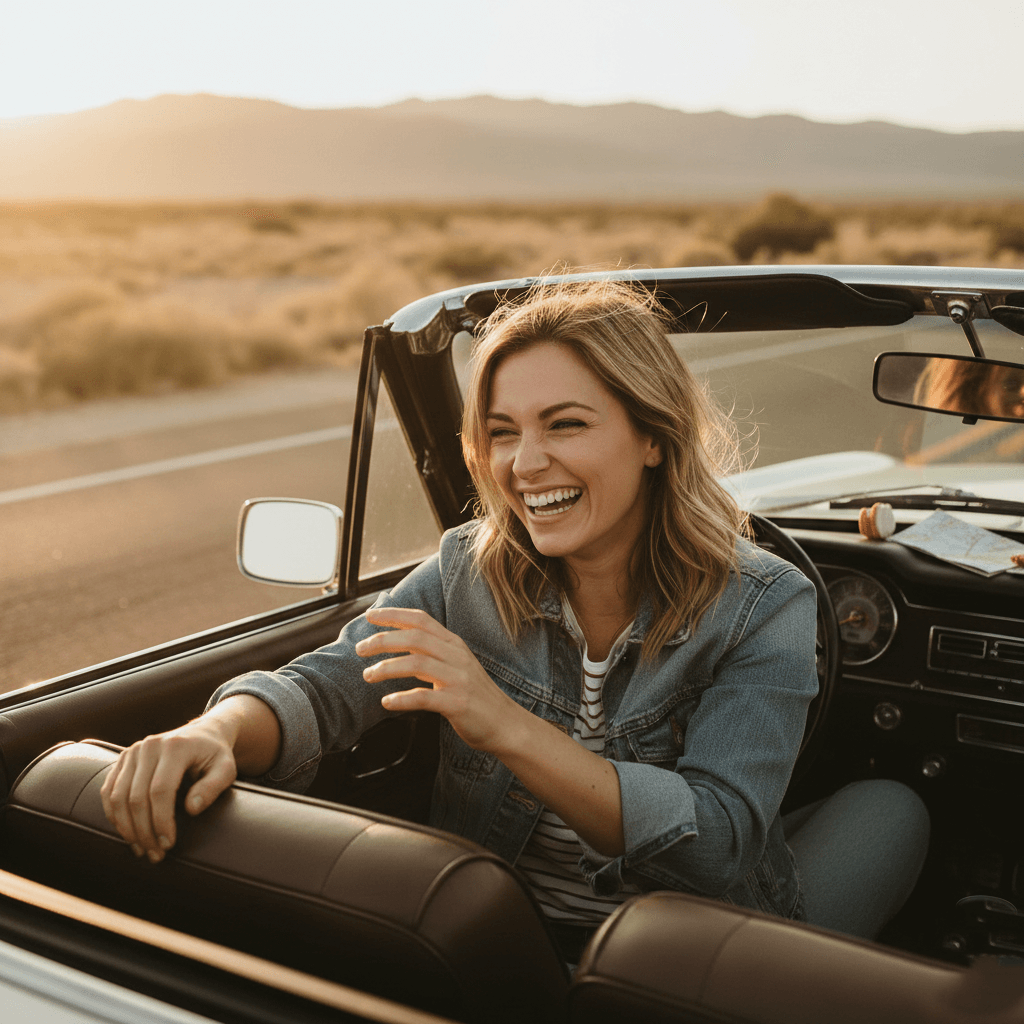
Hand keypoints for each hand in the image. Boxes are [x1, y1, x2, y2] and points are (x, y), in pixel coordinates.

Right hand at [100, 717, 236, 862]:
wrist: (203, 734)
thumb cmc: (215, 756)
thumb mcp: (226, 769)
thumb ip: (213, 787)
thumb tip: (192, 809)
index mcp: (176, 746)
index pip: (160, 790)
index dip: (161, 821)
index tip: (168, 844)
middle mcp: (150, 746)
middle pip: (136, 797)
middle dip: (144, 831)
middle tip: (155, 854)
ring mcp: (133, 751)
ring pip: (118, 797)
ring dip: (127, 829)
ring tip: (142, 849)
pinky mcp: (123, 759)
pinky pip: (109, 792)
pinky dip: (114, 816)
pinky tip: (128, 833)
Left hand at [356, 607, 525, 753]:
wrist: (505, 723)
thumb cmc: (475, 695)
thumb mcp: (456, 665)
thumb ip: (432, 652)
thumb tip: (399, 642)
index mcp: (453, 644)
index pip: (421, 619)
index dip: (394, 615)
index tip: (370, 616)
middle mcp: (457, 656)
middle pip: (415, 637)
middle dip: (383, 640)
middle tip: (359, 649)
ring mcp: (459, 679)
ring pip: (417, 663)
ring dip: (387, 668)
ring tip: (368, 675)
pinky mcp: (458, 703)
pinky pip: (425, 697)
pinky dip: (403, 698)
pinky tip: (387, 702)